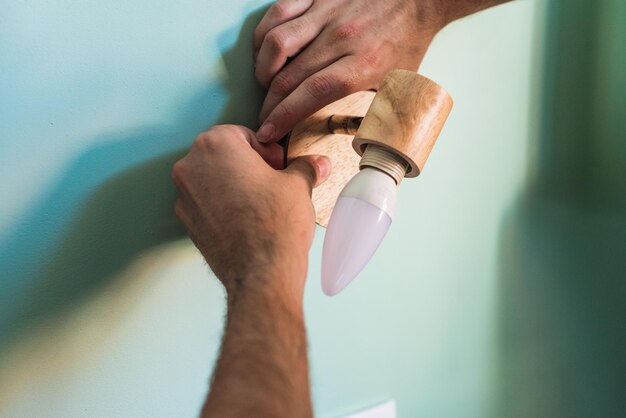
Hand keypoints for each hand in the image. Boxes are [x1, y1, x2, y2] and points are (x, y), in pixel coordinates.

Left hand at [172, 125, 330, 298]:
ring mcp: (184, 196)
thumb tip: (316, 164)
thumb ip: (304, 167)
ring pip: (213, 178)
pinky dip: (223, 206)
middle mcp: (191, 166)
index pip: (242, 134)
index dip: (265, 150)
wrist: (260, 273)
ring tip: (261, 203)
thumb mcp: (298, 185)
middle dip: (248, 165)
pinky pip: (206, 203)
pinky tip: (246, 220)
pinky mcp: (187, 221)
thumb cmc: (275, 224)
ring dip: (234, 184)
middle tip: (272, 182)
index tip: (278, 166)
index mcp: (216, 145)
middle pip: (224, 154)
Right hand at [253, 0, 443, 142]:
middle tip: (264, 118)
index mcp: (362, 65)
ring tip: (265, 85)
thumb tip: (360, 142)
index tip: (268, 133)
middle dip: (269, 104)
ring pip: (276, 43)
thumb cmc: (407, 41)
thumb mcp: (398, 83)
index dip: (284, 116)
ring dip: (262, 70)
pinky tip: (265, 52)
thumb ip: (376, 111)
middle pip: (289, 76)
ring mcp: (326, 13)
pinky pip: (278, 12)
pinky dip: (264, 35)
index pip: (311, 94)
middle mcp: (340, 38)